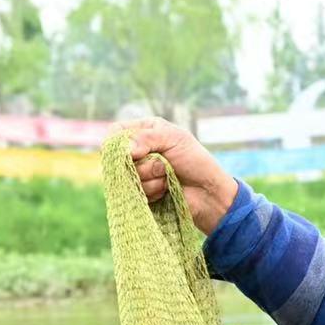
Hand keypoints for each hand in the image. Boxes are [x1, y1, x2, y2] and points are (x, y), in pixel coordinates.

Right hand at [123, 117, 237, 234]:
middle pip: (119, 158)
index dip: (117, 143)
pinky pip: (135, 193)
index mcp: (144, 131)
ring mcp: (138, 173)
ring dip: (151, 179)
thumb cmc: (195, 161)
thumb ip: (147, 138)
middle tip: (164, 165)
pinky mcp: (141, 192)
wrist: (209, 193)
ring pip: (127, 177)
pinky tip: (166, 190)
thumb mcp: (175, 139)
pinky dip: (153, 191)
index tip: (129, 152)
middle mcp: (138, 151)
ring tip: (168, 178)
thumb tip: (125, 150)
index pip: (116, 132)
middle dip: (144, 164)